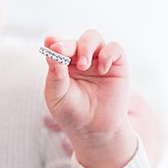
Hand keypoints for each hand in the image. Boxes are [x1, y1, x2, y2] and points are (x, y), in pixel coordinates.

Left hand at [42, 29, 136, 167]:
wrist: (94, 130)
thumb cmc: (72, 113)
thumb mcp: (57, 95)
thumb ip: (55, 74)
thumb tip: (51, 50)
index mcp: (62, 65)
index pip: (57, 46)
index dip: (54, 41)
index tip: (50, 41)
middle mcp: (79, 59)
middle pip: (75, 40)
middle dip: (68, 45)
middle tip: (63, 53)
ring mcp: (98, 61)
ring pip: (93, 37)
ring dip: (86, 46)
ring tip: (83, 65)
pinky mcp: (117, 65)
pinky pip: (114, 48)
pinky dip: (108, 54)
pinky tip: (102, 69)